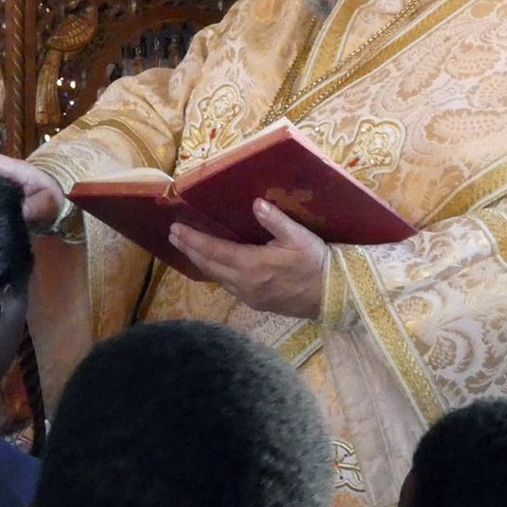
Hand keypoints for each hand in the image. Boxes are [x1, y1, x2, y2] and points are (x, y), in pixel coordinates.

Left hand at [168, 199, 326, 318]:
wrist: (333, 295)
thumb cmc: (316, 262)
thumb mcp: (299, 237)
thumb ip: (276, 220)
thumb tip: (257, 203)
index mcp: (253, 264)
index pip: (214, 250)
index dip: (193, 239)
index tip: (176, 229)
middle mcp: (245, 282)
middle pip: (209, 265)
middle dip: (189, 249)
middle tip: (173, 236)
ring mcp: (249, 295)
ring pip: (217, 277)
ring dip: (200, 261)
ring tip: (186, 248)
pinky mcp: (256, 302)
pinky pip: (227, 286)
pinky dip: (215, 273)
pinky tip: (212, 266)